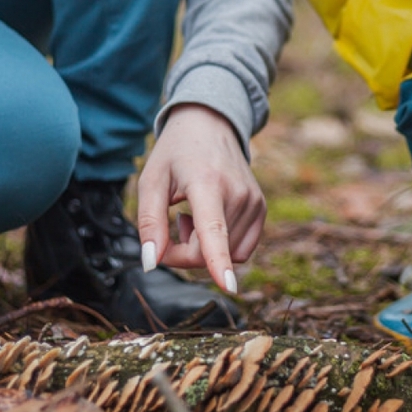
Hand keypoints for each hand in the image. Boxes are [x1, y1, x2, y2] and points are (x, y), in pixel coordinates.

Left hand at [136, 104, 265, 293]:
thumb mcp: (151, 181)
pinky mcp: (262, 208)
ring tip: (191, 214)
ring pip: (225, 254)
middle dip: (182, 253)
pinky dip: (223, 246)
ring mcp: (254, 201)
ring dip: (202, 247)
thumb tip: (151, 263)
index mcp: (207, 183)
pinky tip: (210, 220)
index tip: (228, 287)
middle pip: (208, 252)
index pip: (214, 230)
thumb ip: (149, 223)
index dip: (218, 262)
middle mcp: (238, 193)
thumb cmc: (175, 153)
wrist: (211, 124)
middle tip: (170, 226)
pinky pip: (242, 249)